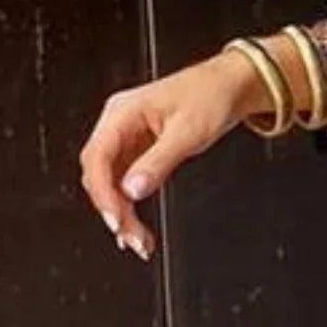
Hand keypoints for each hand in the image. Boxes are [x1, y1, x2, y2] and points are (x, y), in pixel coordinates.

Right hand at [76, 48, 269, 259]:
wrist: (229, 86)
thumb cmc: (210, 97)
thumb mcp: (188, 133)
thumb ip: (159, 162)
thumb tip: (133, 190)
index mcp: (121, 113)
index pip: (98, 158)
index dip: (103, 193)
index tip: (116, 220)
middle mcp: (118, 124)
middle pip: (100, 173)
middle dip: (113, 208)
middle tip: (132, 238)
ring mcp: (127, 137)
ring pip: (111, 181)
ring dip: (121, 211)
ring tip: (138, 241)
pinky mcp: (139, 148)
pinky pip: (125, 179)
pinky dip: (130, 203)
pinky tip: (137, 224)